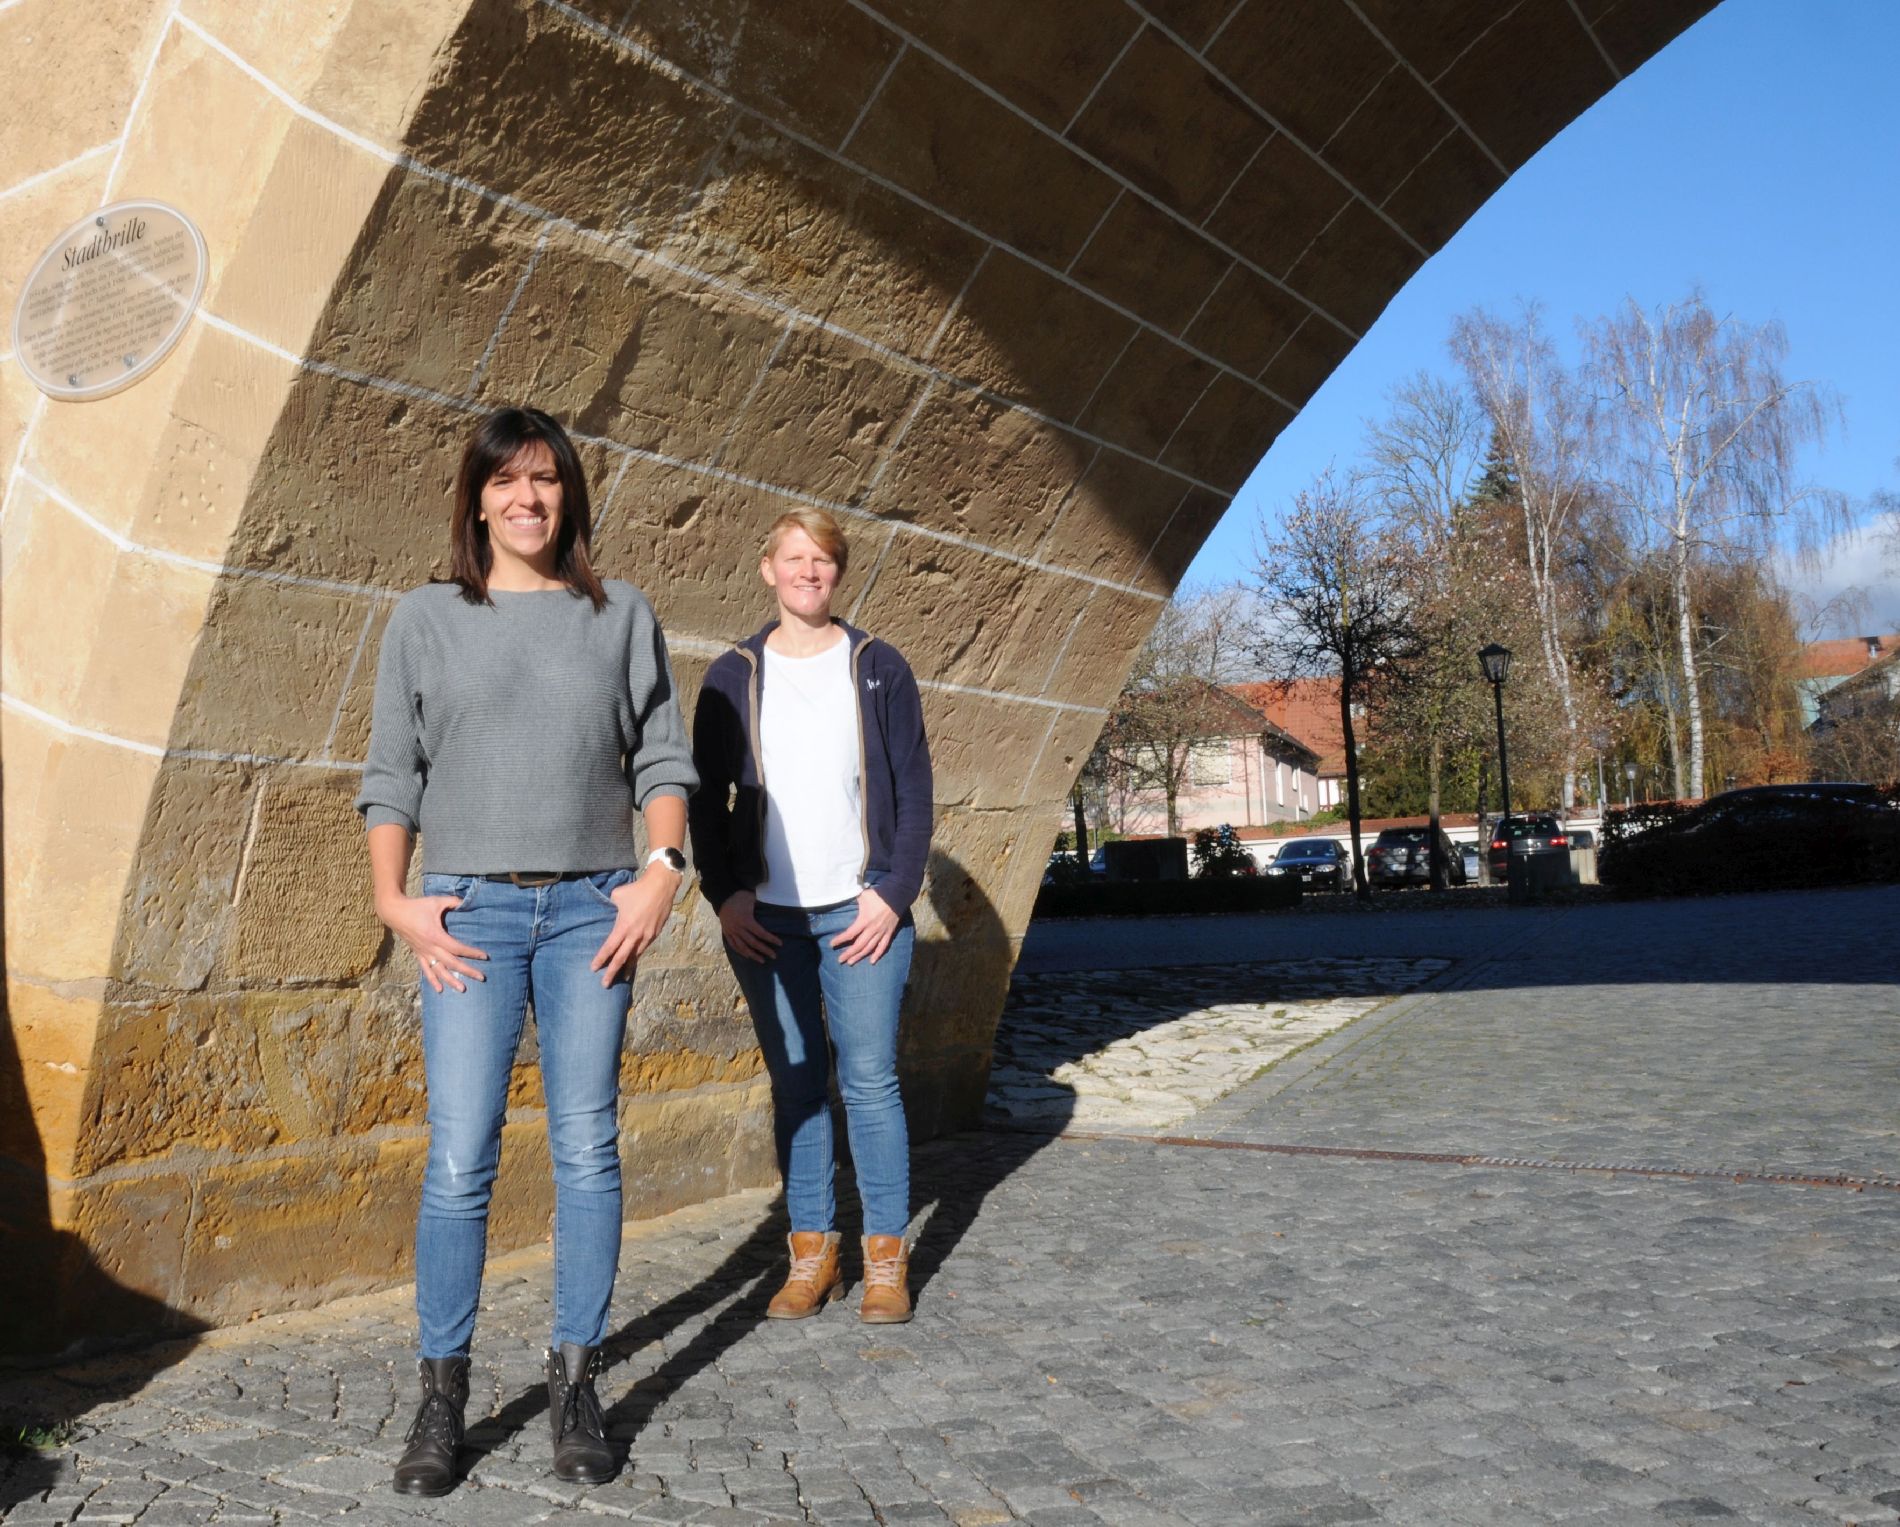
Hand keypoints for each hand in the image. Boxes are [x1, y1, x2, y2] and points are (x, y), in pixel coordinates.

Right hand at [378, 892, 487, 993]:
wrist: (394, 912)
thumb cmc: (416, 906)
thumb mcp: (436, 901)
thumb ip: (453, 902)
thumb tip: (466, 902)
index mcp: (436, 936)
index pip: (457, 948)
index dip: (471, 953)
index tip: (484, 956)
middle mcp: (430, 948)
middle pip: (451, 963)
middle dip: (467, 971)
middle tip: (481, 977)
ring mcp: (423, 953)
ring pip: (439, 970)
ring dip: (451, 980)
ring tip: (462, 989)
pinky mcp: (418, 954)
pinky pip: (426, 970)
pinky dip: (433, 980)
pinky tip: (440, 990)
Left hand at [591, 867, 679, 985]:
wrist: (661, 885)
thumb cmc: (637, 889)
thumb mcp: (617, 896)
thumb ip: (611, 908)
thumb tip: (610, 911)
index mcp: (623, 926)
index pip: (609, 947)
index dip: (600, 959)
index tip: (593, 969)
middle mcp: (635, 935)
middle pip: (622, 958)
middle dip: (612, 972)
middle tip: (605, 984)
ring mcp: (647, 935)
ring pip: (635, 956)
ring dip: (628, 967)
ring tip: (622, 977)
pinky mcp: (656, 933)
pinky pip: (644, 948)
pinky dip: (638, 956)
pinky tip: (635, 959)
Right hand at [717, 890, 781, 963]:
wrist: (722, 896)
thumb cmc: (740, 896)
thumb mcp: (752, 899)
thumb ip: (761, 905)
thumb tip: (774, 907)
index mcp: (746, 920)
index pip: (761, 933)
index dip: (771, 939)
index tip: (780, 944)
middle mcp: (738, 928)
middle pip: (753, 942)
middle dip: (764, 950)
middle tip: (774, 956)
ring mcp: (731, 931)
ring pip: (742, 947)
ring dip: (753, 955)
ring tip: (762, 960)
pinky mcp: (726, 932)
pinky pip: (733, 945)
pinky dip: (741, 951)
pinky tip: (747, 956)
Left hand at [830, 887, 898, 966]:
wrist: (896, 896)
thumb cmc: (878, 895)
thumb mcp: (862, 896)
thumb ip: (852, 899)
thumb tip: (841, 898)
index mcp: (864, 920)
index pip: (850, 934)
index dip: (840, 940)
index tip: (832, 944)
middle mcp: (872, 929)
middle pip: (859, 945)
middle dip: (849, 953)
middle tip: (840, 960)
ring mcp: (881, 932)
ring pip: (869, 948)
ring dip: (860, 956)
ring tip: (851, 962)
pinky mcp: (889, 933)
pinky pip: (883, 946)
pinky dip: (877, 954)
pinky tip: (872, 961)